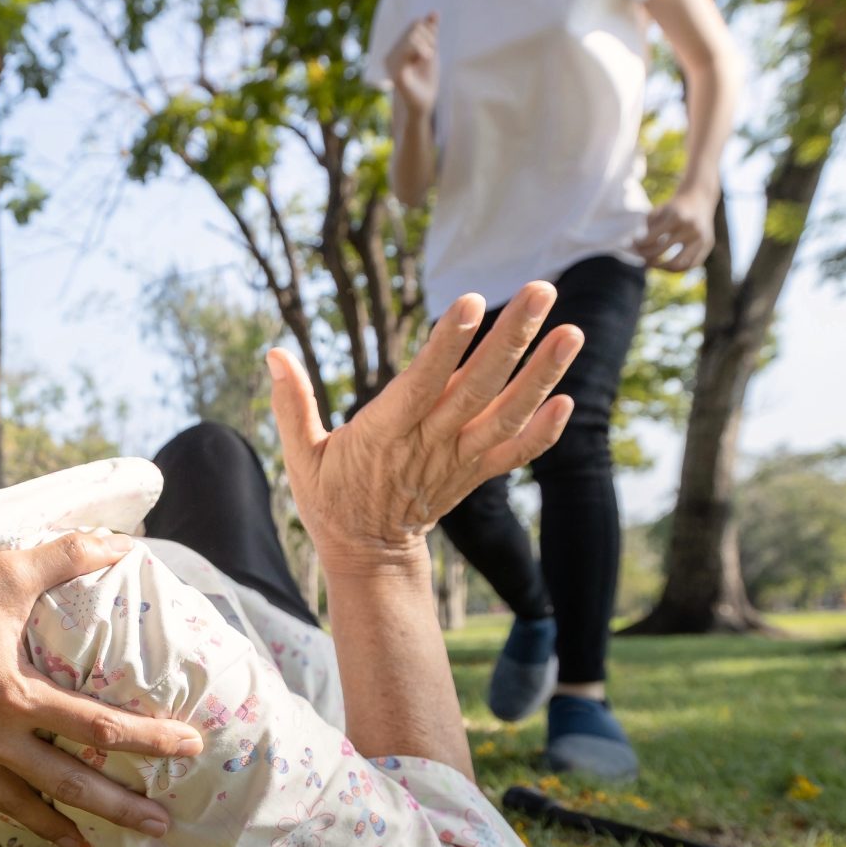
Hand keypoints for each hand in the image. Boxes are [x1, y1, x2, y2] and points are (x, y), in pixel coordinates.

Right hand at [0, 534, 204, 846]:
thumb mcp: (5, 571)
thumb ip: (66, 557)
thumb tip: (120, 543)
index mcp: (14, 698)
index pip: (98, 727)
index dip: (151, 738)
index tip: (191, 747)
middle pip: (66, 785)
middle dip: (117, 808)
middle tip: (160, 827)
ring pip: (10, 805)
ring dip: (50, 827)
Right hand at [268, 282, 582, 573]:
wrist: (368, 555)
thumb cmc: (329, 498)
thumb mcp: (301, 456)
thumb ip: (292, 404)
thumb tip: (272, 353)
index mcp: (383, 435)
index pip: (421, 384)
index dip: (447, 346)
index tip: (472, 303)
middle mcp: (427, 445)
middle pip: (476, 387)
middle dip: (511, 339)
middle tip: (541, 291)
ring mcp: (456, 461)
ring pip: (506, 416)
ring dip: (542, 375)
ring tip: (573, 332)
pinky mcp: (474, 475)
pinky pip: (515, 454)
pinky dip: (543, 432)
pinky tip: (568, 400)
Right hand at [385, 13, 439, 115]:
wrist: (424, 104)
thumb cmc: (426, 79)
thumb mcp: (431, 51)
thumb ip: (431, 31)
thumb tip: (434, 11)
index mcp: (397, 48)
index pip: (415, 24)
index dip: (429, 30)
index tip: (432, 47)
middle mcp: (391, 53)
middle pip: (415, 26)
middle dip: (430, 37)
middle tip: (430, 54)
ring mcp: (391, 61)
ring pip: (413, 35)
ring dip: (428, 45)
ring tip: (427, 59)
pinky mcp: (395, 70)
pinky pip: (409, 48)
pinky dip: (421, 50)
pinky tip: (425, 58)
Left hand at [633, 186, 716, 270]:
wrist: (699, 198)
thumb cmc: (673, 207)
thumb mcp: (658, 211)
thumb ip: (647, 227)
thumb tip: (635, 248)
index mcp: (676, 216)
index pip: (651, 239)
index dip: (639, 245)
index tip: (632, 246)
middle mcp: (690, 228)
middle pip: (660, 252)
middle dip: (646, 257)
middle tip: (641, 258)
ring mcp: (701, 237)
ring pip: (678, 264)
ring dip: (662, 268)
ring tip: (652, 265)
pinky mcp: (708, 244)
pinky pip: (691, 265)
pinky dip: (677, 269)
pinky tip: (666, 266)